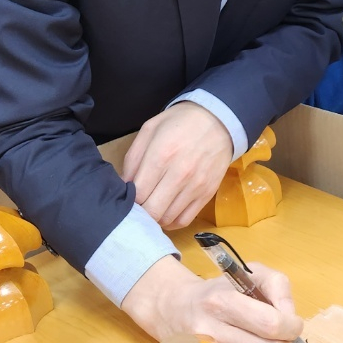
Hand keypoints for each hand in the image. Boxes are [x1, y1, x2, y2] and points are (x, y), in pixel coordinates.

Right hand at [121, 256, 302, 342]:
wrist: (176, 309)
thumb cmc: (220, 291)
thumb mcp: (250, 274)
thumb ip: (278, 286)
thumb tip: (291, 317)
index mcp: (221, 302)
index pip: (270, 323)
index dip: (292, 327)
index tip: (292, 325)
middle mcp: (210, 332)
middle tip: (282, 342)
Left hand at [123, 102, 234, 228]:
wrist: (218, 120)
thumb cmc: (179, 123)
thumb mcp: (149, 130)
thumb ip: (133, 158)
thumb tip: (124, 185)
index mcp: (161, 156)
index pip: (138, 194)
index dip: (129, 199)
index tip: (128, 195)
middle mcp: (179, 174)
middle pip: (152, 211)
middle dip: (141, 211)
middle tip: (138, 204)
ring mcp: (195, 186)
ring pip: (168, 218)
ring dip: (155, 218)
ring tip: (151, 207)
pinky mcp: (207, 194)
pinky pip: (185, 220)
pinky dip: (171, 222)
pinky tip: (166, 213)